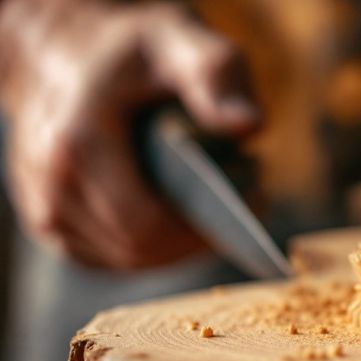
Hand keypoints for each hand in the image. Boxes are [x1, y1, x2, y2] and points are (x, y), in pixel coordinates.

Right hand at [0, 0, 259, 269]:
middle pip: (144, 250)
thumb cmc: (132, 53)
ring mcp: (47, 212)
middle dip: (203, 231)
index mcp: (77, 145)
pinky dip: (157, 243)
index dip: (209, 229)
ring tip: (216, 194)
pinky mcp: (54, 228)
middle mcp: (52, 186)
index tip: (257, 196)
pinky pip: (117, 258)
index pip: (148, 228)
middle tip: (247, 191)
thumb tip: (249, 124)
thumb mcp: (179, 44)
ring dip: (183, 238)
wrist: (69, 55)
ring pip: (133, 260)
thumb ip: (215, 76)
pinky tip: (184, 209)